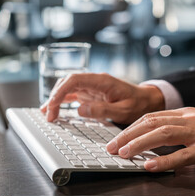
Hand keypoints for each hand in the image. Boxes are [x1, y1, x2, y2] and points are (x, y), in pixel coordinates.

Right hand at [40, 73, 164, 123]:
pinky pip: (73, 94)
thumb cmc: (138, 104)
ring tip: (46, 113)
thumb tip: (80, 109)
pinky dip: (62, 101)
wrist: (147, 100)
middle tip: (49, 115)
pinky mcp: (92, 93)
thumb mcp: (123, 110)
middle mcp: (94, 81)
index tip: (52, 106)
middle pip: (67, 82)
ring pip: (68, 88)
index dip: (60, 91)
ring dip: (56, 99)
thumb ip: (102, 110)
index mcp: (102, 81)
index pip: (74, 80)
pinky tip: (55, 109)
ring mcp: (92, 87)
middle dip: (55, 97)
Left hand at [106, 107, 194, 171]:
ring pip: (163, 135)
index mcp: (187, 113)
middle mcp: (190, 119)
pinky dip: (164, 160)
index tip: (116, 138)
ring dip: (139, 144)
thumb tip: (157, 144)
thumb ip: (181, 132)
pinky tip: (150, 165)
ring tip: (122, 154)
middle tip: (110, 147)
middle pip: (151, 123)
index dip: (130, 128)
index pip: (151, 117)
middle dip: (127, 135)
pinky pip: (184, 155)